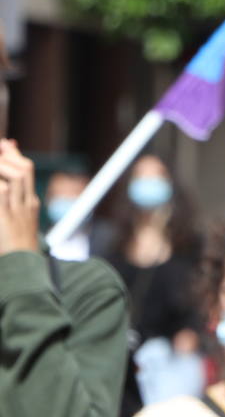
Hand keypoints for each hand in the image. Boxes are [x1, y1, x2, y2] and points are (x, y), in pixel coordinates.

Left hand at [0, 139, 39, 255]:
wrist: (22, 269)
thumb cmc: (14, 247)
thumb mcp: (15, 220)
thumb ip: (12, 199)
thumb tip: (6, 172)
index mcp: (29, 205)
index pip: (26, 170)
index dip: (13, 155)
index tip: (4, 147)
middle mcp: (26, 205)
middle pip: (23, 169)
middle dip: (7, 156)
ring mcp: (17, 211)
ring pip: (14, 177)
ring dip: (1, 167)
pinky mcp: (4, 218)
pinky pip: (1, 191)